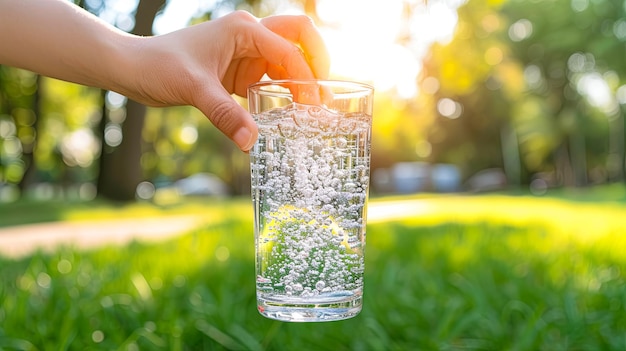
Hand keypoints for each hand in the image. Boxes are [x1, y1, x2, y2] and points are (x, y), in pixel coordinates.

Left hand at [122, 11, 329, 150]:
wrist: (134, 68)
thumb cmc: (159, 65)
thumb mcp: (194, 89)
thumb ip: (225, 115)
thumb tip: (252, 142)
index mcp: (243, 29)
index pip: (288, 50)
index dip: (306, 77)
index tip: (313, 106)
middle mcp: (249, 36)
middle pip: (300, 37)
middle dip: (317, 61)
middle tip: (324, 93)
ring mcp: (246, 53)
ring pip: (289, 59)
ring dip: (303, 79)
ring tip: (315, 108)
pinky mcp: (240, 71)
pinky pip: (272, 78)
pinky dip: (286, 92)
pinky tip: (292, 111)